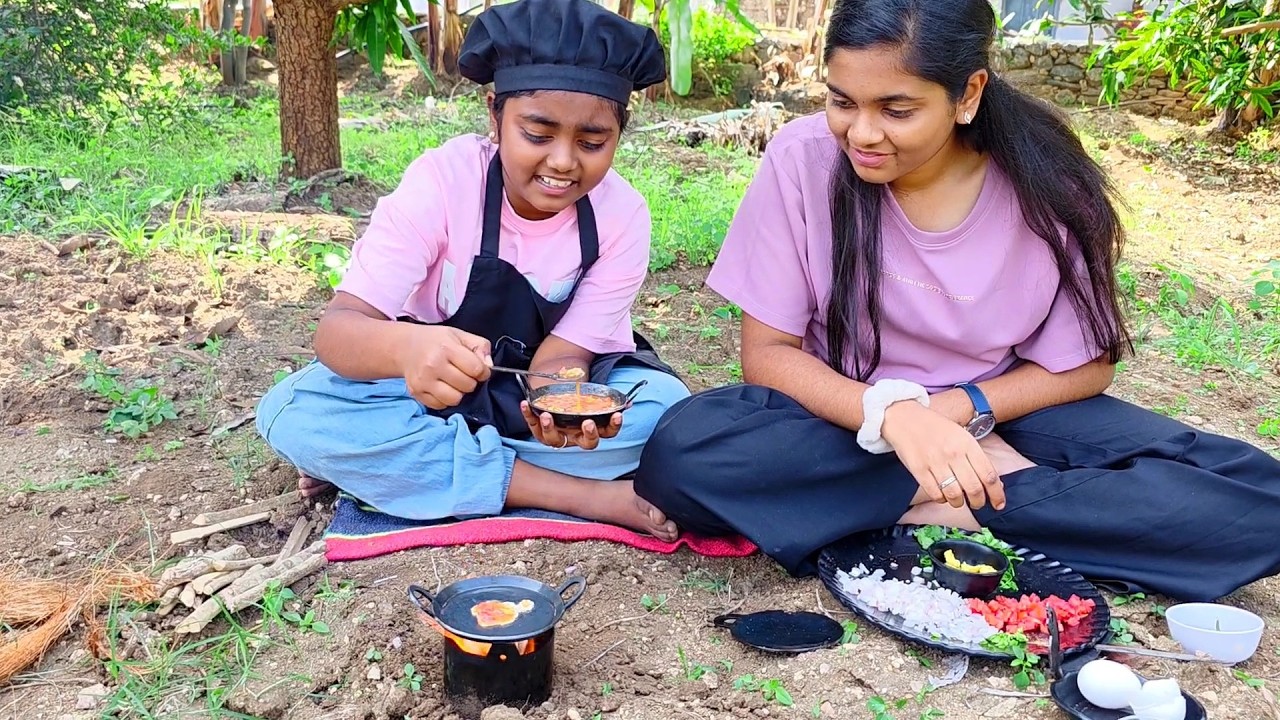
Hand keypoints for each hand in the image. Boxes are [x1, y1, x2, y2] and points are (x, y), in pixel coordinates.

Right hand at [398, 326, 491, 409]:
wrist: (405, 347)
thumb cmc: (436, 341)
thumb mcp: (460, 335)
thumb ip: (480, 347)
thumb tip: (489, 366)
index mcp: (446, 348)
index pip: (476, 369)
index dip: (483, 371)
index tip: (478, 369)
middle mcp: (433, 365)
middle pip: (467, 386)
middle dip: (471, 381)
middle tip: (463, 374)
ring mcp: (423, 381)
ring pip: (454, 399)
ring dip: (459, 393)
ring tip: (454, 382)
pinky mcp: (416, 393)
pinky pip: (440, 406)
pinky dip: (445, 399)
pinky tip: (442, 387)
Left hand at [520, 401, 623, 449]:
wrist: (555, 396)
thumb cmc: (576, 401)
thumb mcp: (591, 399)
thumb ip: (607, 400)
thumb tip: (627, 401)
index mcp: (592, 430)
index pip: (608, 432)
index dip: (613, 425)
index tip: (617, 415)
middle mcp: (576, 437)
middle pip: (586, 443)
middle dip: (589, 434)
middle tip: (588, 422)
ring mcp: (558, 436)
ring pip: (555, 440)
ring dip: (550, 428)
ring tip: (547, 415)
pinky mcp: (540, 432)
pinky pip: (533, 427)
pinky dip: (528, 415)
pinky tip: (525, 404)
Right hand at [882, 400, 1005, 510]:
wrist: (905, 418)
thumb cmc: (936, 428)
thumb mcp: (961, 435)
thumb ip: (976, 457)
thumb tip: (994, 484)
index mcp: (967, 443)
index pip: (988, 475)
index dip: (996, 494)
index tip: (998, 504)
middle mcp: (953, 453)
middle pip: (973, 488)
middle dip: (978, 502)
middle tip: (977, 504)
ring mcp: (935, 462)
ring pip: (954, 494)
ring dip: (959, 503)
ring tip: (959, 501)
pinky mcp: (919, 470)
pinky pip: (935, 494)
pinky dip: (942, 499)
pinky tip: (943, 495)